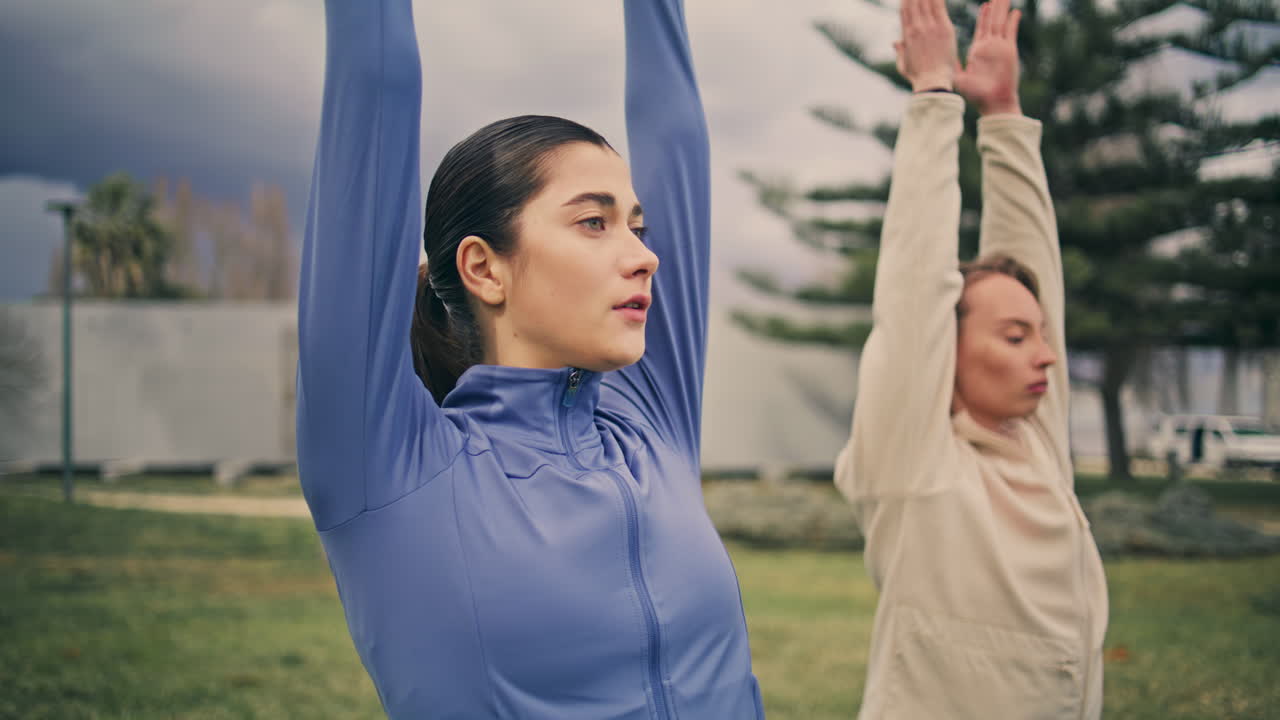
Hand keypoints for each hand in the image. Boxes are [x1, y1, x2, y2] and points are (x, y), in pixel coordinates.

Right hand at [895, 0, 959, 92]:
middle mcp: (917, 27)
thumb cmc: (918, 77)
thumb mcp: (904, 64)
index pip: (905, 10)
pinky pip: (939, 6)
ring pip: (926, 1)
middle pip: (914, 1)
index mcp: (906, 35)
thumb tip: (894, 42)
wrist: (932, 83)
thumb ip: (900, 50)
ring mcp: (931, 27)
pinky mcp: (944, 28)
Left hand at [954, 0, 1022, 115]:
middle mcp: (990, 47)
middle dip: (995, 8)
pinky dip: (1013, 21)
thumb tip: (941, 58)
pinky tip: (1015, 11)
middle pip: (993, 21)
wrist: (992, 102)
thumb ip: (952, 65)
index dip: (983, 16)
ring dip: (1003, 9)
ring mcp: (1000, 47)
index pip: (981, 29)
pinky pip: (1011, 32)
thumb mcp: (959, 77)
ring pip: (1001, 22)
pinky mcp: (1009, 50)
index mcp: (978, 51)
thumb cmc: (976, 94)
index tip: (985, 5)